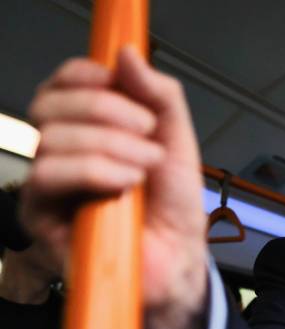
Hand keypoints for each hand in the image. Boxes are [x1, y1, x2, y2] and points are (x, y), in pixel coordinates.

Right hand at [21, 47, 207, 328]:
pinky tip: (127, 183)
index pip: (63, 84)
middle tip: (148, 134)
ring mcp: (50, 183)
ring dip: (110, 145)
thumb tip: (126, 53)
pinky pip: (49, 175)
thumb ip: (159, 96)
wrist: (178, 255)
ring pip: (52, 138)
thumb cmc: (173, 204)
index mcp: (90, 129)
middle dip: (107, 112)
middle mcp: (63, 151)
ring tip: (147, 166)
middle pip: (51, 104)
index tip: (119, 82)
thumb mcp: (177, 140)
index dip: (86, 75)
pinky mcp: (42, 215)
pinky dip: (96, 170)